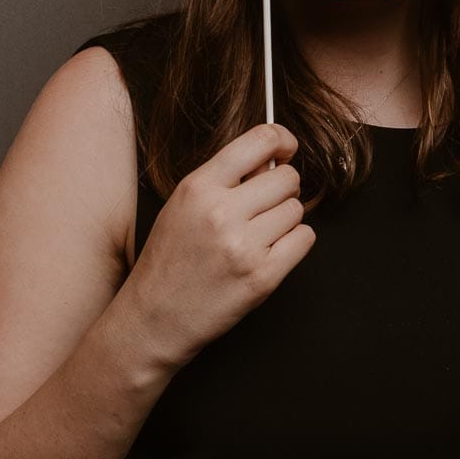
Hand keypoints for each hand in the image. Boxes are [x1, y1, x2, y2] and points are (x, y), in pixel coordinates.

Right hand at [124, 123, 313, 368]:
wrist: (154, 318)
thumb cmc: (170, 261)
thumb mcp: (183, 206)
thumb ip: (225, 179)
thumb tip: (271, 157)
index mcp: (198, 187)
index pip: (261, 140)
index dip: (283, 140)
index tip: (286, 149)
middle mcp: (221, 212)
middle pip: (288, 178)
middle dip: (282, 190)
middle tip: (264, 207)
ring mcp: (243, 245)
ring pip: (297, 210)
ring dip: (285, 221)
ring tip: (257, 237)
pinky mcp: (262, 276)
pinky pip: (304, 240)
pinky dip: (294, 244)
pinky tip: (270, 253)